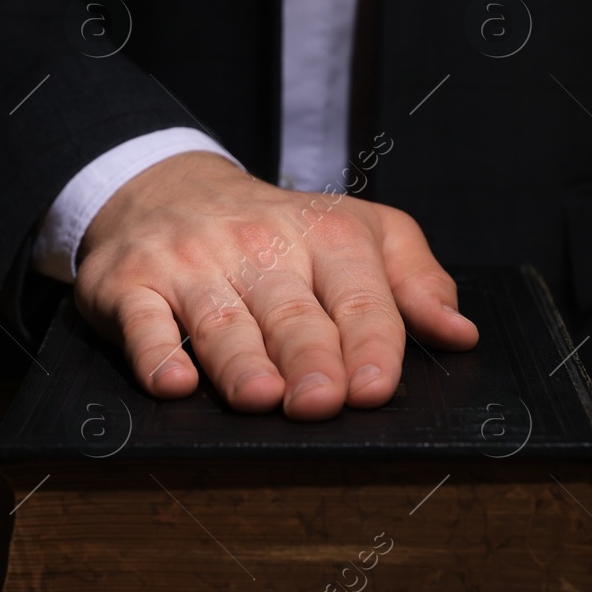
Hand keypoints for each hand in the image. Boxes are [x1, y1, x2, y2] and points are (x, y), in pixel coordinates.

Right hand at [72, 151, 477, 419]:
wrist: (165, 188)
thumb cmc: (278, 230)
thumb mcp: (360, 233)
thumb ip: (415, 282)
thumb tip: (459, 333)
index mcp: (325, 236)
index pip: (357, 295)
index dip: (369, 343)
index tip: (375, 388)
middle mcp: (258, 247)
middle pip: (290, 313)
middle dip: (309, 358)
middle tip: (322, 402)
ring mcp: (192, 264)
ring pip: (221, 321)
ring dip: (240, 361)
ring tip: (261, 397)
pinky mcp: (132, 284)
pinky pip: (143, 322)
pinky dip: (156, 353)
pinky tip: (174, 381)